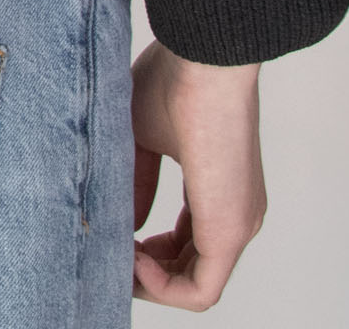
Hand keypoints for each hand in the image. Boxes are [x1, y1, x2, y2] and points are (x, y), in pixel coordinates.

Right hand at [131, 40, 265, 309]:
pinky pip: (200, 290)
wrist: (204, 58)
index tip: (116, 238)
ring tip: (116, 254)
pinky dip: (162, 287)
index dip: (149, 251)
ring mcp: (237, 225)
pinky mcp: (230, 230)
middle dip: (146, 272)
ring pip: (195, 287)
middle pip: (191, 272)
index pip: (188, 243)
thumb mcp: (143, 136)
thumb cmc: (174, 79)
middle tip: (111, 253)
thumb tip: (128, 224)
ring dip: (150, 281)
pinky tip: (131, 257)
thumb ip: (138, 182)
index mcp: (219, 190)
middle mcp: (235, 214)